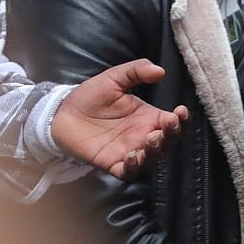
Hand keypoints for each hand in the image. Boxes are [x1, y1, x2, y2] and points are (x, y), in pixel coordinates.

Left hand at [50, 60, 190, 180]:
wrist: (61, 112)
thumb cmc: (90, 96)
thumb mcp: (114, 78)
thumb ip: (136, 71)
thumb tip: (160, 71)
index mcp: (147, 117)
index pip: (173, 122)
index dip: (182, 120)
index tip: (180, 111)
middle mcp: (141, 136)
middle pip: (167, 142)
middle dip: (172, 136)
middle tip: (167, 126)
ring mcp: (128, 150)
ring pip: (152, 159)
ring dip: (156, 152)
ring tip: (151, 139)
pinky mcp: (111, 163)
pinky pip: (128, 172)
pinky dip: (133, 167)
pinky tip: (131, 155)